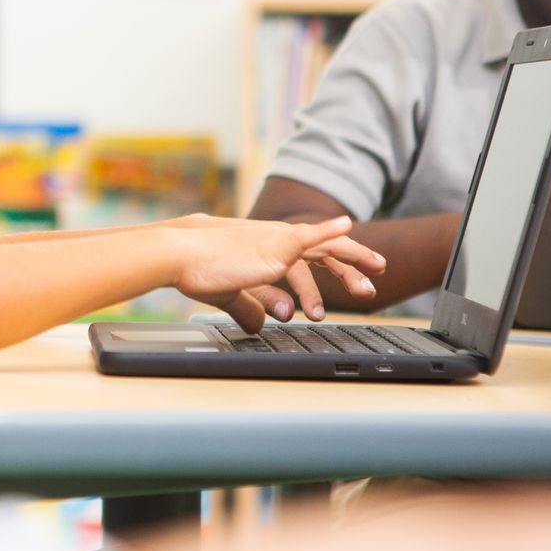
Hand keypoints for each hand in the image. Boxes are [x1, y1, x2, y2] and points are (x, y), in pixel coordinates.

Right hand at [157, 213, 381, 332]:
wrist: (179, 255)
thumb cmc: (196, 269)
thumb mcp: (229, 294)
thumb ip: (248, 307)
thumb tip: (259, 324)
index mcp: (267, 247)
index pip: (310, 253)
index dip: (335, 264)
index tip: (356, 277)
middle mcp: (276, 239)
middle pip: (325, 251)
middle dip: (351, 267)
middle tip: (372, 286)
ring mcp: (277, 241)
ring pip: (325, 249)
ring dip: (349, 266)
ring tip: (366, 288)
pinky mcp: (274, 246)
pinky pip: (307, 236)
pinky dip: (328, 231)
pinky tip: (346, 226)